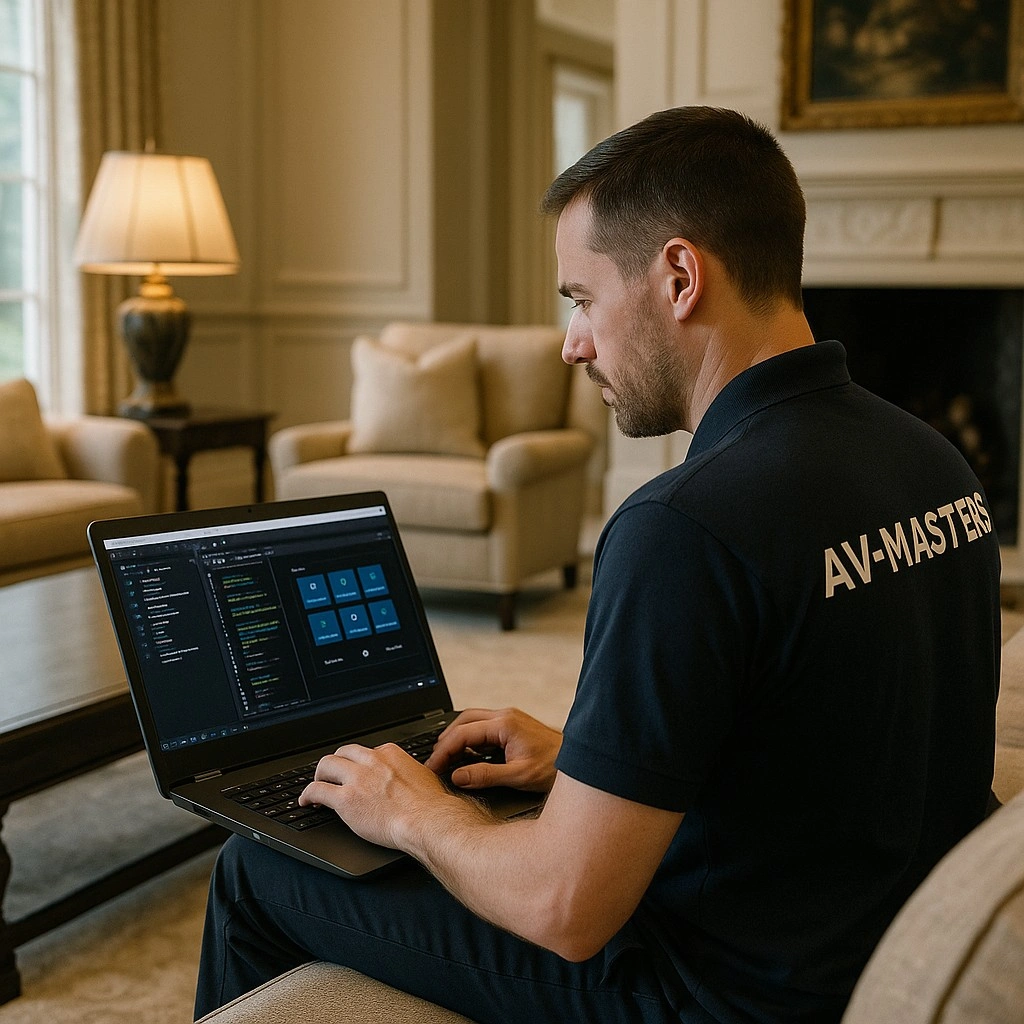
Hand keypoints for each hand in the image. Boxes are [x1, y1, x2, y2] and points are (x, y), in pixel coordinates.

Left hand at [299, 742, 461, 849]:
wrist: (427, 821)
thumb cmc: (430, 806)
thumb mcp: (422, 776)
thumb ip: (407, 772)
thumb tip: (406, 778)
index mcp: (390, 754)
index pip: (365, 752)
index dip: (357, 764)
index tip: (356, 772)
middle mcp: (371, 761)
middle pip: (343, 753)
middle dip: (335, 764)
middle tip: (332, 776)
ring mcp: (357, 778)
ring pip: (326, 765)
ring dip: (319, 775)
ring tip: (317, 786)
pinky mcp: (346, 799)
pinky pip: (317, 790)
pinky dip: (307, 794)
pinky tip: (305, 801)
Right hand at [425, 708, 561, 792]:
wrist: (578, 762)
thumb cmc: (553, 767)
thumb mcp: (518, 776)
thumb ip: (486, 775)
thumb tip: (458, 776)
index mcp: (505, 724)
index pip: (463, 733)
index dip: (444, 751)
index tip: (432, 767)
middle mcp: (505, 716)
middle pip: (463, 721)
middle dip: (445, 740)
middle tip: (434, 761)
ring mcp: (509, 718)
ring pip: (472, 721)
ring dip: (456, 738)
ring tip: (444, 758)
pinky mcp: (512, 725)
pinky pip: (483, 727)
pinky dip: (469, 739)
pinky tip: (465, 755)